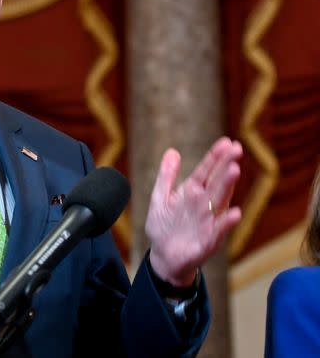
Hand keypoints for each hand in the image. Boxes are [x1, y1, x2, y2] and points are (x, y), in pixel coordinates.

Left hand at [145, 137, 242, 286]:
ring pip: (220, 201)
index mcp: (193, 192)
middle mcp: (204, 203)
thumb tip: (172, 151)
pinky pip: (219, 230)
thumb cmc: (165, 226)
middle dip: (226, 165)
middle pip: (217, 181)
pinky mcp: (208, 240)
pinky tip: (235, 213)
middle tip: (236, 149)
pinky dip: (227, 222)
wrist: (163, 256)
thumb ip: (166, 175)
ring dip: (228, 186)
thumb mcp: (161, 197)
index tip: (227, 142)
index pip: (206, 170)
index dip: (215, 157)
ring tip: (234, 170)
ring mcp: (208, 220)